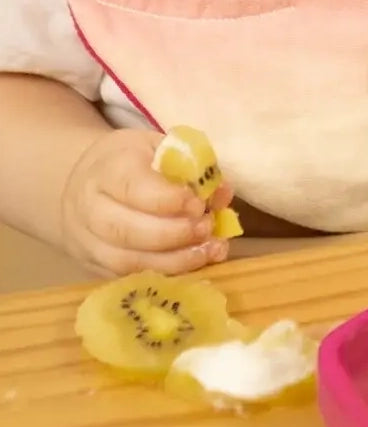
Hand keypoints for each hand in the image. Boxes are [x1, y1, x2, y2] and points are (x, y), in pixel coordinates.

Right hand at [60, 130, 234, 277]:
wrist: (87, 184)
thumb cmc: (133, 162)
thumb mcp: (160, 148)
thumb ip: (192, 167)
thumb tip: (222, 193)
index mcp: (107, 169)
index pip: (132, 187)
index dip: (168, 199)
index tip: (197, 203)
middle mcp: (90, 208)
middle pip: (126, 230)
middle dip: (174, 233)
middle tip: (206, 227)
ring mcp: (89, 242)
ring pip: (128, 261)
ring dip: (175, 260)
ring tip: (208, 249)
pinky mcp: (96, 268)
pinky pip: (131, 278)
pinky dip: (167, 274)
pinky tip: (195, 264)